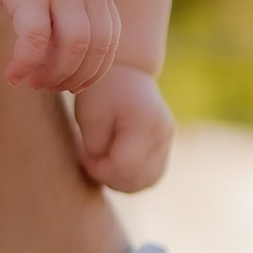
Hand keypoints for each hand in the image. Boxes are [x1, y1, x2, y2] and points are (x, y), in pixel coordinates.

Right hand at [0, 0, 121, 91]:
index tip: (74, 85)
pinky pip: (34, 39)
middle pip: (95, 47)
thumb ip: (75, 10)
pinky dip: (25, 64)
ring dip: (54, 75)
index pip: (110, 39)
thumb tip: (70, 61)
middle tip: (51, 87)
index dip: (95, 71)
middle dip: (75, 78)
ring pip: (72, 46)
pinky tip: (12, 75)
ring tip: (34, 83)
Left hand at [71, 63, 174, 192]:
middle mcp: (162, 133)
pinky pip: (151, 175)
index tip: (84, 154)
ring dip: (121, 181)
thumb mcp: (89, 118)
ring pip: (147, 181)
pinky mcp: (165, 145)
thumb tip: (106, 173)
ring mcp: (167, 140)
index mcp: (144, 122)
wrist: (125, 70)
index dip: (99, 169)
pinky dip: (132, 177)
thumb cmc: (101, 91)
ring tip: (103, 162)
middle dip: (109, 177)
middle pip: (138, 179)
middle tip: (92, 159)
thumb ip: (96, 150)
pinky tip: (115, 164)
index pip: (124, 167)